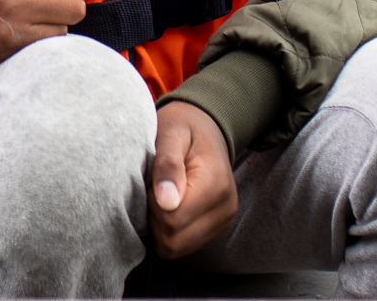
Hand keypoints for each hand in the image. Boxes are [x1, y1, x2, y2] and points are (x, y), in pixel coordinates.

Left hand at [149, 101, 237, 258]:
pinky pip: (183, 247)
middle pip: (173, 242)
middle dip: (154, 219)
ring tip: (161, 197)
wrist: (207, 128)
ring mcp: (223, 223)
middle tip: (153, 190)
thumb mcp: (171, 134)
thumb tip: (166, 202)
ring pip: (176, 249)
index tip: (151, 182)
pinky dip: (169, 232)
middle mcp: (225, 209)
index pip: (172, 221)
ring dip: (160, 228)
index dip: (151, 205)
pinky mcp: (216, 230)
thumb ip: (167, 165)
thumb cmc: (183, 128)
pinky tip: (168, 207)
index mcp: (216, 185)